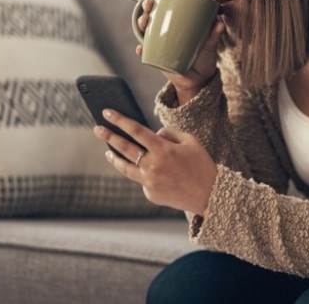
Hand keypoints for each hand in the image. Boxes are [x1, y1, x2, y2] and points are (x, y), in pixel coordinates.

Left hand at [93, 108, 216, 215]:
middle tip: (97, 128)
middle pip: (125, 148)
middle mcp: (153, 165)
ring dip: (115, 158)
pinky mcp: (151, 194)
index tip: (107, 112)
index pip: (136, 130)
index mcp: (163, 149)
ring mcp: (150, 182)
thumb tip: (153, 134)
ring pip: (126, 168)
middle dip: (109, 136)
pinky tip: (151, 172)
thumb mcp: (190, 141)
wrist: (210, 195)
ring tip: (108, 152)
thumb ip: (169, 133)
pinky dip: (144, 174)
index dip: (120, 120)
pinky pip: (142, 180)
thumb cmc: (202, 164)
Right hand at [136, 0, 225, 103]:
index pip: (166, 4)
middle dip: (147, 6)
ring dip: (141, 23)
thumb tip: (219, 23)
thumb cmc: (204, 56)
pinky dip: (141, 50)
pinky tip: (141, 49)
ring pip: (145, 30)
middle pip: (152, 13)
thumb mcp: (210, 43)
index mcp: (177, 21)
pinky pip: (145, 51)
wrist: (199, 79)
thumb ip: (214, 34)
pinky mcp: (156, 57)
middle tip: (150, 4)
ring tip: (145, 22)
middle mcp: (165, 29)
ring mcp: (159, 42)